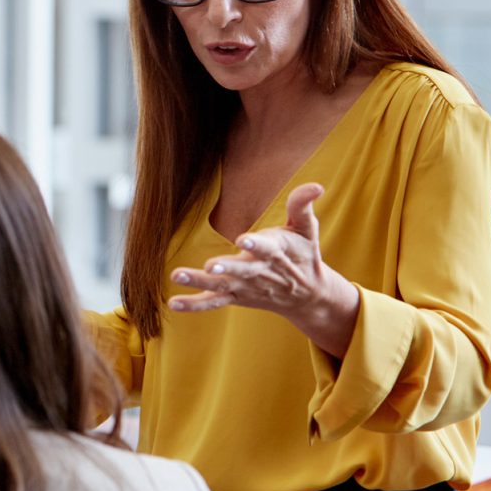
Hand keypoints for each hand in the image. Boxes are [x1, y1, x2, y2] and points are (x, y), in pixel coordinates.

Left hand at [168, 182, 358, 357]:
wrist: (308, 296)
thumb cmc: (304, 254)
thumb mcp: (307, 229)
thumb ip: (302, 206)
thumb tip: (316, 186)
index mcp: (277, 253)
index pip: (267, 248)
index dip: (256, 245)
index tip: (244, 240)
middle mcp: (259, 272)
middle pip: (242, 271)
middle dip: (227, 268)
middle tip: (210, 265)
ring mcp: (246, 287)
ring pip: (221, 286)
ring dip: (199, 282)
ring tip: (177, 275)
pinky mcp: (236, 297)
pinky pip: (213, 302)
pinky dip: (194, 304)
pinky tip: (174, 303)